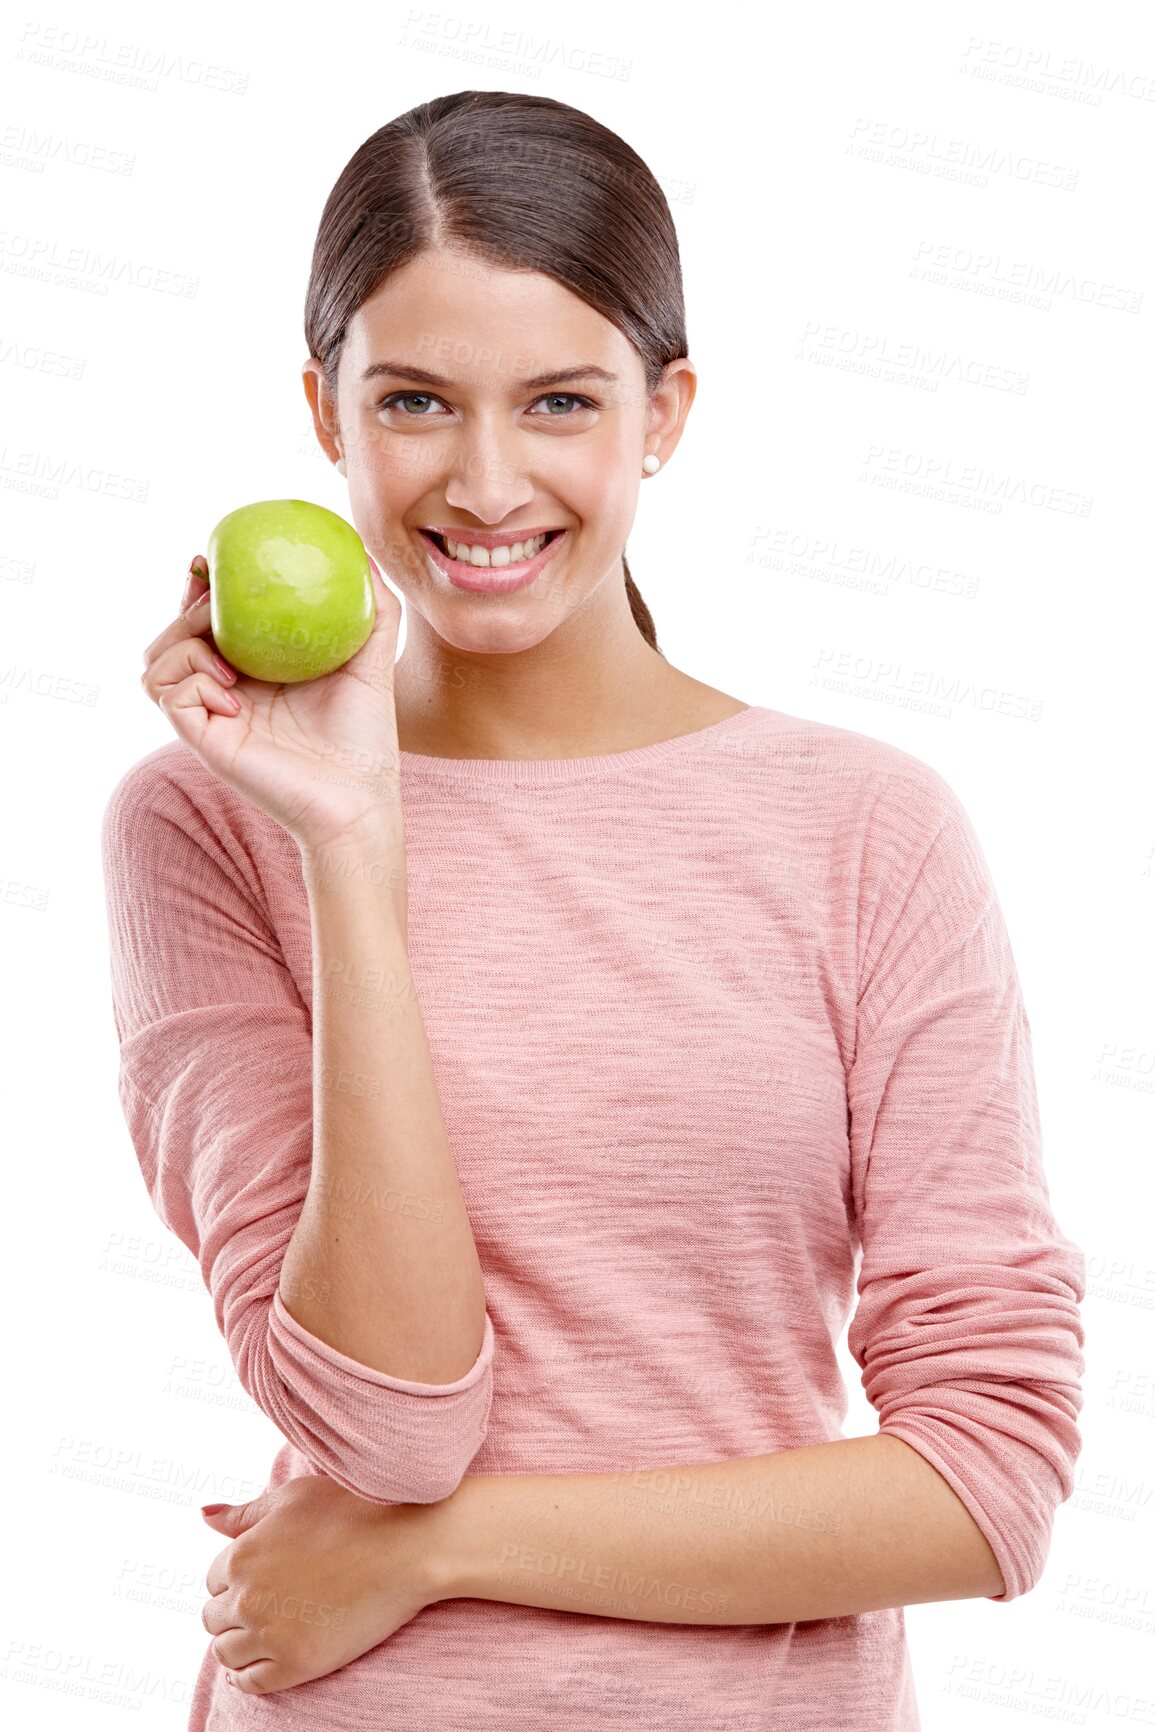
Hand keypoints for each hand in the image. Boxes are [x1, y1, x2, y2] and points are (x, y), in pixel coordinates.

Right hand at [141, 554, 407, 856]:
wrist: (359, 797)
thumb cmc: (366, 737)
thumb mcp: (372, 659)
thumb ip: (372, 608)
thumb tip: (364, 554)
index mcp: (254, 668)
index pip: (210, 619)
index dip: (201, 587)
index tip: (212, 561)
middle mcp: (224, 690)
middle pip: (172, 634)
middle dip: (185, 608)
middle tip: (214, 601)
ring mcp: (210, 716)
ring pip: (155, 663)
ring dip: (180, 645)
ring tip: (228, 660)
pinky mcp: (203, 741)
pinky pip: (168, 696)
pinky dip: (191, 683)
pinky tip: (233, 695)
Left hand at [199, 1474, 440, 1695]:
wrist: (406, 1546)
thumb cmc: (353, 1510)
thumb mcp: (292, 1498)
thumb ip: (244, 1513)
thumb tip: (203, 1513)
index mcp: (241, 1556)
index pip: (214, 1579)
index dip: (236, 1578)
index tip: (261, 1578)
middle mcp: (246, 1599)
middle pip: (214, 1617)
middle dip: (232, 1610)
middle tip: (264, 1604)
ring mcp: (270, 1636)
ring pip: (226, 1652)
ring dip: (237, 1643)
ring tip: (262, 1633)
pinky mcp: (296, 1666)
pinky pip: (251, 1682)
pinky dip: (247, 1676)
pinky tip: (259, 1664)